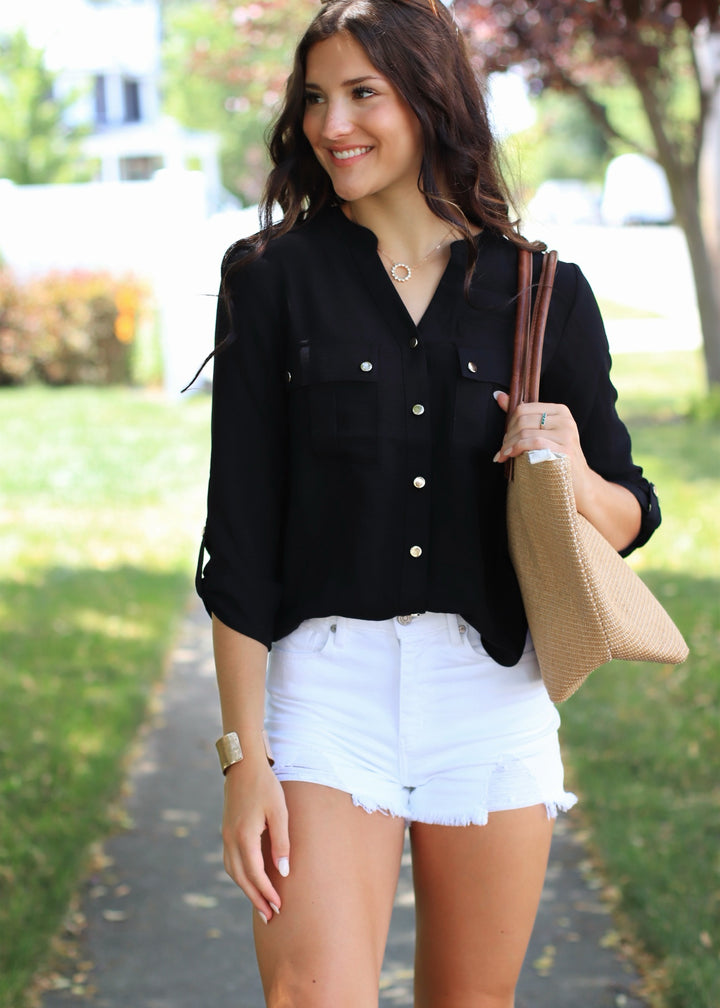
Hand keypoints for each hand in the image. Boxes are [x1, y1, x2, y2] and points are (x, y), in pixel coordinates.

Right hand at [221, 755, 289, 923]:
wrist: (243, 766)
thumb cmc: (265, 786)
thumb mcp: (279, 811)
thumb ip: (281, 842)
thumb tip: (284, 871)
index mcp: (244, 836)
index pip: (255, 874)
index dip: (266, 892)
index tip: (278, 906)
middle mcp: (231, 840)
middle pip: (241, 878)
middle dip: (256, 898)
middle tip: (269, 917)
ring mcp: (225, 836)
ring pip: (233, 872)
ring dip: (246, 890)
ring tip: (260, 904)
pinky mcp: (226, 832)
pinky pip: (230, 861)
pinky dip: (239, 876)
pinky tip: (249, 881)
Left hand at [492, 391, 593, 505]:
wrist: (577, 483)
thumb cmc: (555, 458)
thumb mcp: (541, 434)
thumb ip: (521, 416)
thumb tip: (499, 396)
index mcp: (560, 411)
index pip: (524, 408)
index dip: (509, 423)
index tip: (505, 437)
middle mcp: (565, 420)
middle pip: (523, 420)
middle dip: (507, 436)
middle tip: (503, 449)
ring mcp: (566, 434)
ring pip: (525, 431)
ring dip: (509, 444)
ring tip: (504, 455)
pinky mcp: (565, 449)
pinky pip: (533, 443)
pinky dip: (516, 449)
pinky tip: (510, 456)